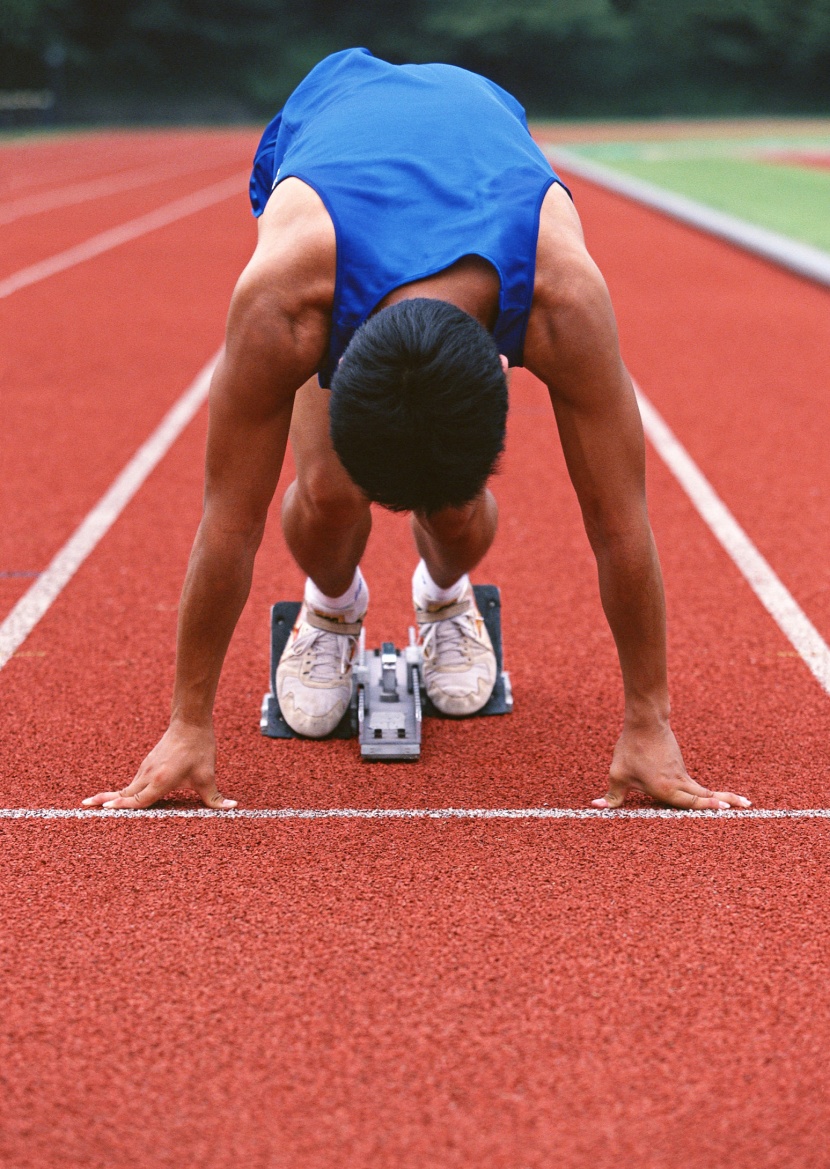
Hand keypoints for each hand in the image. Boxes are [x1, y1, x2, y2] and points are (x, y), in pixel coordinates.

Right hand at [82, 721, 236, 809]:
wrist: (191, 722)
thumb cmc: (199, 750)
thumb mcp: (208, 776)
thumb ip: (216, 798)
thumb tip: (233, 807)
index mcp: (161, 780)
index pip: (137, 799)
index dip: (121, 806)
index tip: (103, 810)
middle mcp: (148, 775)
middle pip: (124, 793)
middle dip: (104, 800)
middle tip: (84, 807)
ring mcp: (146, 768)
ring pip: (127, 787)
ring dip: (111, 796)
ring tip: (93, 803)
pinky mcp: (147, 764)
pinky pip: (133, 782)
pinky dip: (123, 791)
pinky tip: (118, 796)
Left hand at [592, 720, 750, 810]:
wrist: (645, 722)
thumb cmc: (630, 749)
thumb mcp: (617, 774)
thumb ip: (612, 795)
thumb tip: (595, 806)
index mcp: (665, 787)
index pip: (689, 801)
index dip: (707, 806)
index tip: (726, 809)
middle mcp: (678, 782)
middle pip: (704, 796)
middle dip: (726, 801)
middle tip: (748, 806)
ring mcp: (681, 773)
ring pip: (702, 790)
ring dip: (720, 797)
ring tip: (742, 803)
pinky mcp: (680, 767)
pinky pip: (695, 785)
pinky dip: (707, 793)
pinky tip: (714, 797)